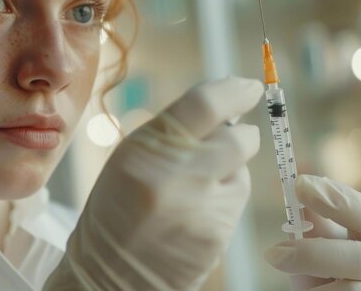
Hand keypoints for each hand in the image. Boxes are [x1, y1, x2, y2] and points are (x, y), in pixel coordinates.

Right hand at [45, 77, 263, 289]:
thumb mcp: (131, 157)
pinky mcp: (217, 234)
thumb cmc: (118, 208)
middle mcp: (177, 173)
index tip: (249, 88)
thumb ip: (174, 131)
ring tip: (194, 190)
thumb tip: (227, 108)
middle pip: (239, 138)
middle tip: (228, 140)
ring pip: (242, 170)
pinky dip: (224, 199)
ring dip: (228, 171)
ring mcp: (200, 206)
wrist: (111, 272)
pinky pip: (236, 201)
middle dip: (241, 135)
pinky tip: (197, 212)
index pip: (205, 104)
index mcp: (147, 147)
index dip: (235, 91)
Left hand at [264, 175, 360, 290]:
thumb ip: (319, 221)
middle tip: (273, 253)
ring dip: (311, 285)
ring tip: (287, 274)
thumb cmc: (346, 260)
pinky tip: (306, 288)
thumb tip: (293, 198)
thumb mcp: (338, 237)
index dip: (336, 200)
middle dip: (313, 256)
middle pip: (360, 262)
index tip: (300, 185)